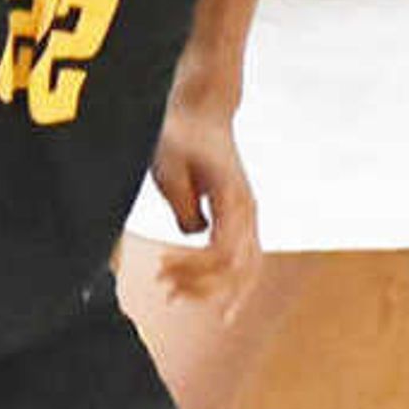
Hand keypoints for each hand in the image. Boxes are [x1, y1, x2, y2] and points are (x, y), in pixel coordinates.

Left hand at [144, 102, 260, 312]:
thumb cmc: (182, 136)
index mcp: (233, 199)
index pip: (222, 252)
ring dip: (212, 288)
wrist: (204, 112)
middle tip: (165, 292)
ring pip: (245, 268)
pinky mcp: (240, 218)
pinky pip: (242, 260)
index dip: (194, 270)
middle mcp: (247, 211)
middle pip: (237, 268)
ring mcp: (248, 216)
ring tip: (174, 295)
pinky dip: (226, 281)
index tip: (161, 269)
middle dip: (202, 287)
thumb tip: (193, 234)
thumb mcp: (170, 166)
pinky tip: (207, 295)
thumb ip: (182, 204)